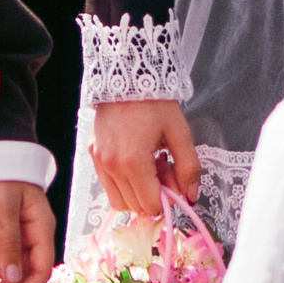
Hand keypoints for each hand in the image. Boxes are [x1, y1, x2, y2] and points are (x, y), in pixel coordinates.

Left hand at [0, 180, 57, 282]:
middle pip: (28, 273)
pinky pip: (8, 257)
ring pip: (16, 268)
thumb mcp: (5, 209)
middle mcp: (36, 234)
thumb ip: (8, 243)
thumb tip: (11, 279)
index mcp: (42, 229)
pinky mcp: (12, 230)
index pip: (41, 269)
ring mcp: (25, 233)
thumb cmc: (4, 175)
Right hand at [89, 98, 198, 217]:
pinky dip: (123, 183)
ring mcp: (99, 161)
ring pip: (119, 200)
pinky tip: (135, 160)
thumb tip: (190, 196)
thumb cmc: (155, 103)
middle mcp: (111, 166)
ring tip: (149, 166)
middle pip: (134, 206)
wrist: (127, 76)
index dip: (167, 199)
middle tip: (163, 169)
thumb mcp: (180, 133)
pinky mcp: (93, 154)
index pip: (149, 205)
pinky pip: (108, 185)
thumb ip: (189, 168)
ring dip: (137, 192)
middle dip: (153, 195)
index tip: (174, 179)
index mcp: (133, 162)